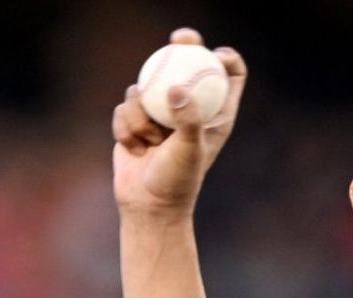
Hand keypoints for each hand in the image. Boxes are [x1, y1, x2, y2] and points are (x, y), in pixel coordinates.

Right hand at [111, 28, 247, 219]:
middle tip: (178, 38)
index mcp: (215, 114)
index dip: (225, 58)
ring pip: (145, 88)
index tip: (212, 53)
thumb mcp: (189, 150)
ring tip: (151, 141)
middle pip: (187, 65)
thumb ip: (187, 119)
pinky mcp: (135, 121)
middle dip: (182, 47)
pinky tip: (134, 148)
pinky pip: (124, 108)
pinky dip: (126, 127)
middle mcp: (189, 110)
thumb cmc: (177, 180)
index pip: (228, 76)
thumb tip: (175, 88)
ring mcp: (160, 114)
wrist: (148, 204)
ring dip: (141, 114)